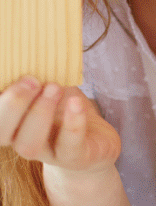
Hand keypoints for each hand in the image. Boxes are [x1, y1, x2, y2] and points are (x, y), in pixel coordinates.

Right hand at [0, 77, 120, 173]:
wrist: (97, 141)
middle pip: (0, 132)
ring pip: (28, 144)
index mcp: (10, 121)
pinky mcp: (74, 158)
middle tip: (31, 80)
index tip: (7, 73)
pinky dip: (72, 124)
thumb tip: (29, 47)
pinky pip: (68, 146)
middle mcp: (20, 139)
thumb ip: (37, 74)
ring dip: (39, 113)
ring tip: (54, 88)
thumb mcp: (50, 86)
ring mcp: (45, 153)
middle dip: (12, 104)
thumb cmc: (65, 109)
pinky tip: (76, 103)